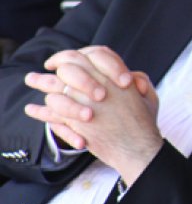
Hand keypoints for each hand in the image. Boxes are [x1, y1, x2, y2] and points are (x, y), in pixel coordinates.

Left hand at [24, 46, 153, 150]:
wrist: (139, 148)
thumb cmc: (145, 123)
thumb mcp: (149, 97)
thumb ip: (141, 80)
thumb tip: (131, 74)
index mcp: (116, 78)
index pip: (91, 55)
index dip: (78, 54)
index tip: (67, 58)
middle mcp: (99, 87)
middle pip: (70, 68)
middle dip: (56, 63)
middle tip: (47, 66)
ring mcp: (86, 104)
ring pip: (57, 88)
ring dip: (41, 82)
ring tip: (30, 79)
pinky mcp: (76, 123)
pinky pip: (52, 113)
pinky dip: (39, 111)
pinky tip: (31, 109)